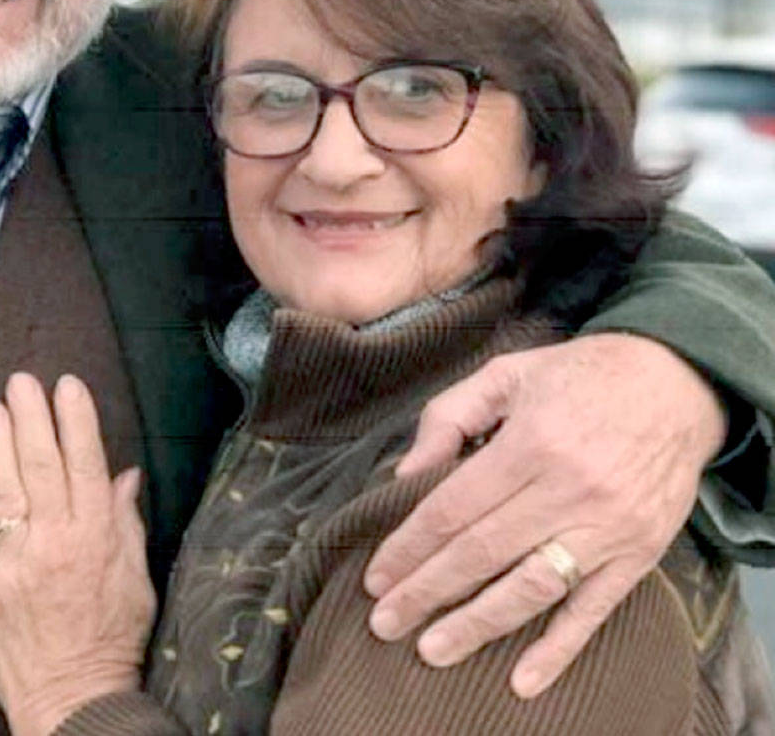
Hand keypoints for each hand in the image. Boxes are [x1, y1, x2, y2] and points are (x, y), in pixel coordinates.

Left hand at [0, 373, 155, 735]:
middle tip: (21, 381)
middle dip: (31, 418)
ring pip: (2, 493)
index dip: (76, 421)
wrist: (73, 702)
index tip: (67, 386)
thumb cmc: (110, 640)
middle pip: (41, 468)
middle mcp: (54, 545)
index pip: (85, 465)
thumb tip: (124, 475)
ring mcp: (13, 566)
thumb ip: (126, 523)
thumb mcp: (135, 579)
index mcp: (95, 539)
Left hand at [361, 333, 726, 697]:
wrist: (676, 383)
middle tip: (384, 622)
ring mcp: (608, 528)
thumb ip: (449, 417)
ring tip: (432, 649)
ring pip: (531, 589)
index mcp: (531, 443)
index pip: (454, 508)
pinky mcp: (639, 554)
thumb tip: (404, 474)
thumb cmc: (578, 376)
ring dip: (477, 625)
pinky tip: (523, 680)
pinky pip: (593, 610)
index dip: (410, 546)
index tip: (377, 576)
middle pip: (483, 553)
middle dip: (427, 591)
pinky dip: (559, 649)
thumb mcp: (505, 374)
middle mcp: (569, 490)